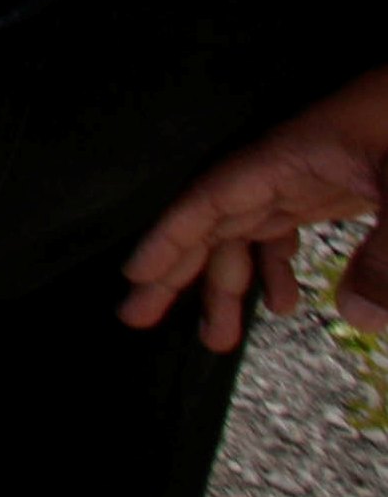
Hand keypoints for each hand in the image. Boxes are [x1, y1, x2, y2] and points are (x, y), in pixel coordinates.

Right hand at [120, 65, 387, 350]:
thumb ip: (386, 254)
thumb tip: (355, 316)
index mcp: (286, 158)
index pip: (211, 200)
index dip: (170, 238)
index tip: (134, 276)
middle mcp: (285, 171)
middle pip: (217, 223)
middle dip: (178, 271)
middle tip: (139, 318)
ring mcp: (307, 181)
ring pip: (250, 235)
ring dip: (229, 283)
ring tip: (218, 338)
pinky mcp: (332, 190)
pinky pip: (285, 232)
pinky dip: (274, 267)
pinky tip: (283, 303)